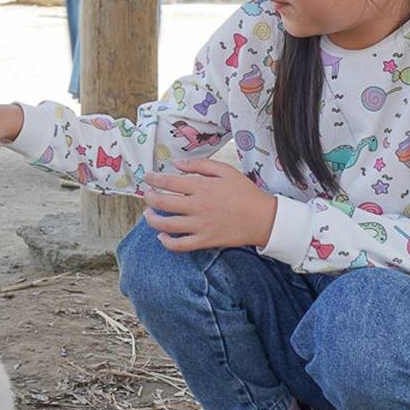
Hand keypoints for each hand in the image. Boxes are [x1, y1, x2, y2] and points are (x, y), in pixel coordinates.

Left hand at [143, 159, 277, 250]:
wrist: (263, 218)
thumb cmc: (245, 192)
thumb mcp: (225, 171)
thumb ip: (199, 165)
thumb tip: (176, 164)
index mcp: (202, 187)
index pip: (169, 182)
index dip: (154, 179)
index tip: (147, 178)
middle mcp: (198, 206)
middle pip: (163, 203)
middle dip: (150, 198)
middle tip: (147, 195)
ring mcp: (200, 225)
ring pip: (167, 225)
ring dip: (152, 220)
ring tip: (148, 215)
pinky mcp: (205, 240)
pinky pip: (180, 245)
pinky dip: (167, 242)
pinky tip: (162, 236)